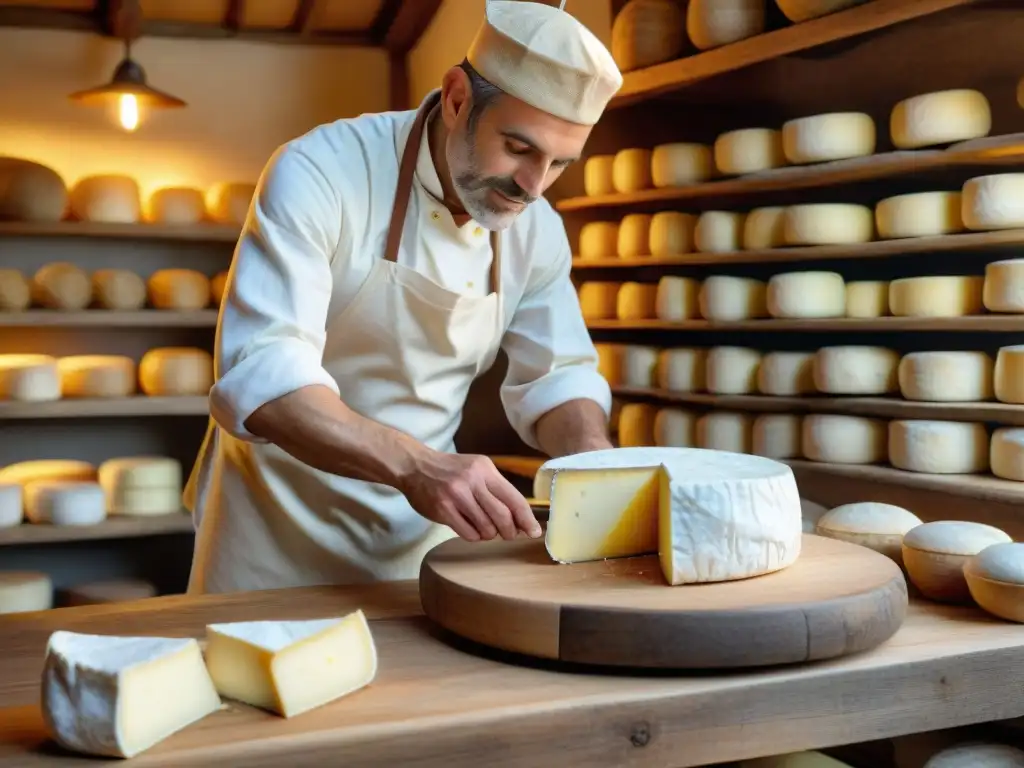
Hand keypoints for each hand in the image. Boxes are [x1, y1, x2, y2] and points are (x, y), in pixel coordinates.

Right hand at [399, 450, 541, 541]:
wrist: (415, 466)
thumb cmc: (450, 470)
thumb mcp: (476, 468)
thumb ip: (495, 488)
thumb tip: (519, 516)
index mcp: (485, 469)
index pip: (514, 498)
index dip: (526, 518)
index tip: (534, 532)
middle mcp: (472, 481)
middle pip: (503, 516)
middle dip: (510, 531)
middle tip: (509, 535)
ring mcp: (456, 495)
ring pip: (486, 527)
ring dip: (489, 534)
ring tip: (485, 529)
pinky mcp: (443, 510)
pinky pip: (468, 533)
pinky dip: (475, 536)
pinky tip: (471, 530)